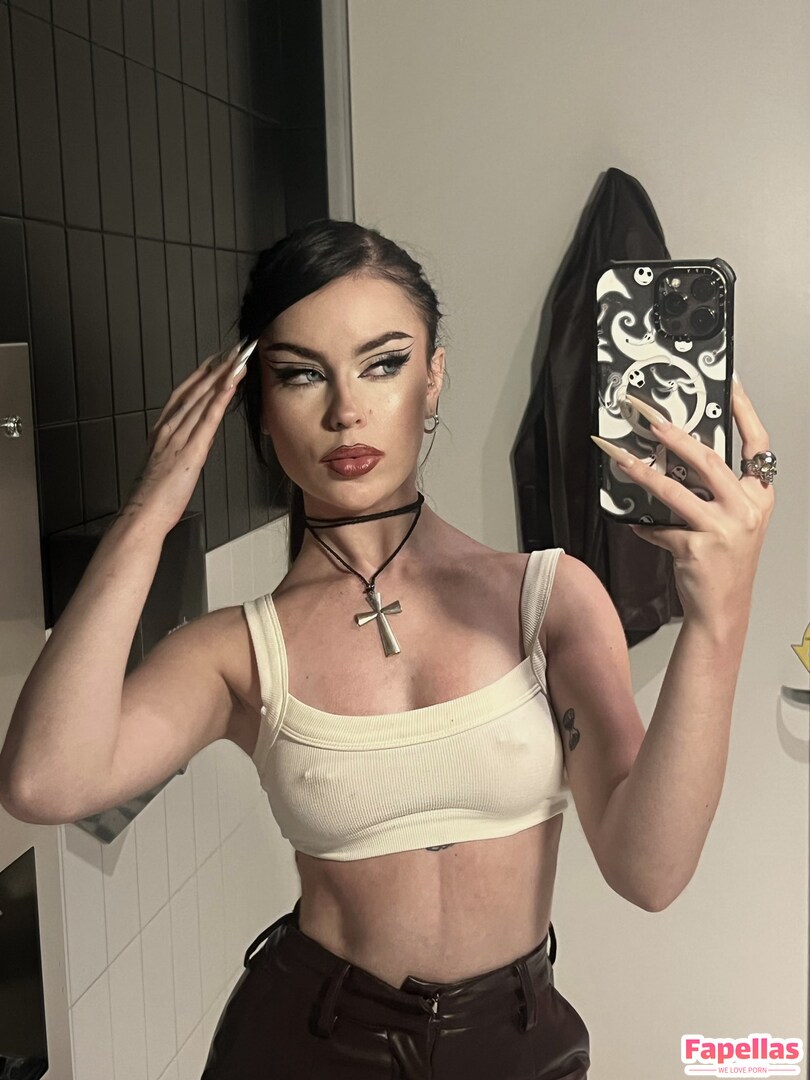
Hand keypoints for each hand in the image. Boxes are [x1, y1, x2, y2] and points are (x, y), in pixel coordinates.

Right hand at [119, 339, 256, 532]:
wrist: (144, 512)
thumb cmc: (155, 495)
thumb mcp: (169, 462)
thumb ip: (185, 444)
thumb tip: (202, 435)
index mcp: (163, 430)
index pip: (184, 393)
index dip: (201, 374)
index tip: (215, 359)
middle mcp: (170, 427)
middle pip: (195, 390)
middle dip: (215, 367)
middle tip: (233, 349)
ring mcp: (179, 436)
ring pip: (202, 398)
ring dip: (221, 376)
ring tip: (237, 359)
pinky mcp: (190, 450)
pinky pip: (208, 418)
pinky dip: (219, 398)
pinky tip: (230, 384)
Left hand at [594, 379, 774, 629]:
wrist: (723, 608)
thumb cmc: (726, 563)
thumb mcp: (734, 521)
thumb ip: (716, 491)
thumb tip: (680, 457)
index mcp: (758, 496)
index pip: (757, 445)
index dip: (744, 412)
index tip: (730, 385)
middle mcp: (746, 508)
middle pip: (708, 460)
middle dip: (674, 435)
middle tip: (649, 418)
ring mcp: (723, 528)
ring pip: (676, 490)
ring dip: (643, 472)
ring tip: (621, 458)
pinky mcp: (697, 548)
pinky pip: (660, 528)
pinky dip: (644, 525)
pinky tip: (634, 522)